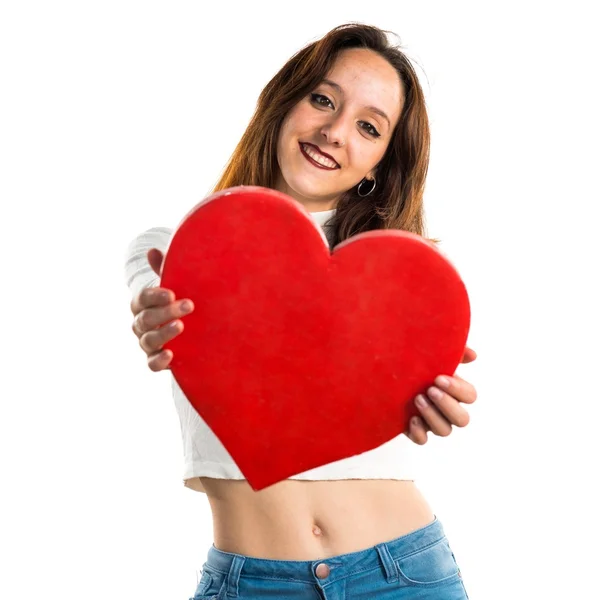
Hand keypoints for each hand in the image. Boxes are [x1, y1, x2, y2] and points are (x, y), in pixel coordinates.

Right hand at [130, 248, 194, 371]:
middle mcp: (141, 324)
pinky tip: (171, 354)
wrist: (192, 330)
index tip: (171, 293)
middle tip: (189, 305)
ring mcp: (147, 343)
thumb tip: (153, 251)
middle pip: (146, 318)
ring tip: (181, 326)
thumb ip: (165, 270)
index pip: (142, 298)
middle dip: (166, 311)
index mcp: (143, 304)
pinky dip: (159, 360)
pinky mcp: (157, 360)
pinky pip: (152, 364)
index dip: (154, 296)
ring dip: (164, 333)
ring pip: (148, 340)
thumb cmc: (179, 301)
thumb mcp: (176, 285)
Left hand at [406, 347, 477, 444]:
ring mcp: (431, 421)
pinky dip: (419, 432)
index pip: (470, 396)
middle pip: (462, 419)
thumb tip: (473, 355)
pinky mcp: (414, 430)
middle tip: (430, 390)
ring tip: (417, 399)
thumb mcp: (432, 354)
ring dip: (432, 415)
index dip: (458, 389)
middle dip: (447, 405)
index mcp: (454, 391)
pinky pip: (422, 440)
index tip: (439, 378)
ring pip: (444, 430)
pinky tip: (411, 418)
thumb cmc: (415, 363)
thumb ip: (454, 353)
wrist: (384, 373)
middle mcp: (446, 410)